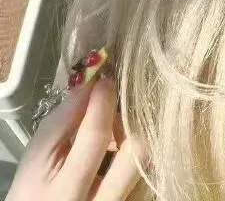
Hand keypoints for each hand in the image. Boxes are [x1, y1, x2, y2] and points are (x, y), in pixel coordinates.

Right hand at [8, 74, 144, 200]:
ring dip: (133, 137)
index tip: (104, 79)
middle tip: (113, 110)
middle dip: (128, 122)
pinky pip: (146, 171)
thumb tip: (91, 81)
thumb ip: (62, 121)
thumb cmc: (34, 191)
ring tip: (113, 130)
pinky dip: (134, 152)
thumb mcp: (35, 161)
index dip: (103, 103)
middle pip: (136, 152)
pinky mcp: (133, 200)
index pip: (95, 138)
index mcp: (65, 193)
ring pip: (146, 162)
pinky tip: (118, 149)